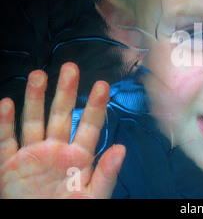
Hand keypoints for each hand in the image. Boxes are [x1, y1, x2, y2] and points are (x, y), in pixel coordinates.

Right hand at [0, 63, 125, 197]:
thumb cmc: (70, 211)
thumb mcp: (92, 197)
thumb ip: (107, 174)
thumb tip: (121, 149)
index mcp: (79, 156)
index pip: (89, 125)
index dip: (95, 105)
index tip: (102, 85)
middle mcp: (56, 150)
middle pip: (61, 115)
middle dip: (65, 92)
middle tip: (70, 68)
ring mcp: (32, 155)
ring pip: (33, 121)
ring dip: (34, 99)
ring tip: (38, 75)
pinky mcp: (9, 166)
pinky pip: (5, 141)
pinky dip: (4, 124)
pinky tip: (6, 104)